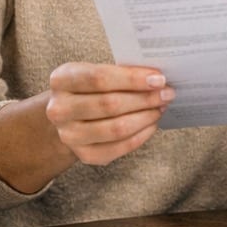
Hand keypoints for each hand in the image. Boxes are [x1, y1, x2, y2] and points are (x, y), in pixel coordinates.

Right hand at [46, 62, 174, 165]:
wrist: (68, 116)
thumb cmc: (88, 89)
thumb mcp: (94, 72)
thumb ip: (120, 73)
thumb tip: (157, 78)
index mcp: (61, 79)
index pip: (99, 78)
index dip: (132, 79)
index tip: (159, 78)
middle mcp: (59, 109)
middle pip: (110, 104)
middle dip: (144, 99)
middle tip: (167, 93)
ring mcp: (69, 135)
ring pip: (116, 128)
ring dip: (145, 117)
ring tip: (160, 107)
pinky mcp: (84, 155)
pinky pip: (119, 147)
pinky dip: (141, 135)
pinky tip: (151, 124)